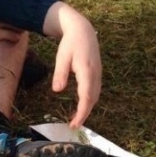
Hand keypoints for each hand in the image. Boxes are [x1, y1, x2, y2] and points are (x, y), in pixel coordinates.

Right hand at [0, 7, 24, 59]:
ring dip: (17, 25)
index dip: (3, 6)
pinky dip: (15, 37)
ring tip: (21, 26)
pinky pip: (10, 34)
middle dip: (12, 13)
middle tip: (18, 14)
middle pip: (6, 12)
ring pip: (11, 22)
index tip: (7, 6)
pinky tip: (18, 38)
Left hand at [42, 2, 101, 127]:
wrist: (83, 30)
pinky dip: (89, 100)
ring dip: (87, 108)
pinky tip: (81, 105)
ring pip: (95, 96)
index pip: (86, 97)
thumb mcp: (62, 57)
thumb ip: (60, 73)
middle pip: (92, 99)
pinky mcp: (97, 73)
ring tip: (76, 119)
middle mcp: (95, 75)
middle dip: (84, 114)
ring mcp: (98, 74)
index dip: (82, 112)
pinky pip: (95, 90)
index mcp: (87, 71)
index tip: (75, 123)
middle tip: (73, 125)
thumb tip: (57, 90)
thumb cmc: (70, 43)